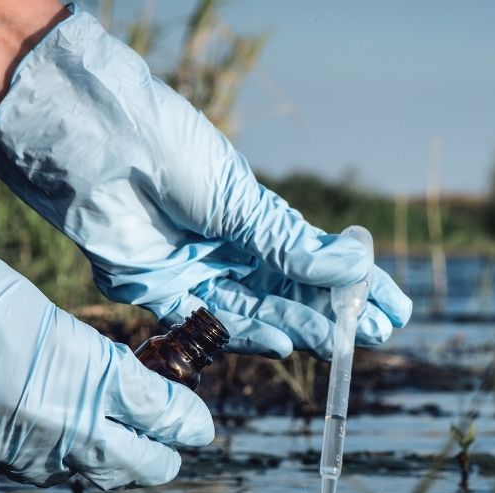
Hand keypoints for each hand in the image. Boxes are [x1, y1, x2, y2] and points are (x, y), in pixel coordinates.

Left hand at [0, 4, 411, 359]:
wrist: (100, 147)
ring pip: (260, 311)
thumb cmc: (173, 153)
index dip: (356, 284)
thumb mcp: (241, 200)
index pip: (316, 258)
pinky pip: (213, 323)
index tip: (394, 305)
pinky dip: (250, 335)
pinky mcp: (161, 293)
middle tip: (378, 334)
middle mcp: (229, 247)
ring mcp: (197, 272)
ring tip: (342, 342)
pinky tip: (287, 343)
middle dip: (336, 313)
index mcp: (252, 216)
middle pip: (292, 291)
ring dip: (302, 328)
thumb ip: (290, 245)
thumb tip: (356, 267)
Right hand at [0, 168, 212, 488]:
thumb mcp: (40, 313)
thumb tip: (120, 390)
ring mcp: (4, 452)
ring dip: (106, 460)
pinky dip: (47, 456)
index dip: (187, 422)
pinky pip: (23, 471)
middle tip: (169, 438)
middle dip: (161, 455)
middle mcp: (50, 427)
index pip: (160, 416)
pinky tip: (47, 433)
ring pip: (80, 476)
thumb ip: (87, 361)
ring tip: (116, 438)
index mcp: (81, 375)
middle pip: (135, 467)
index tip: (199, 424)